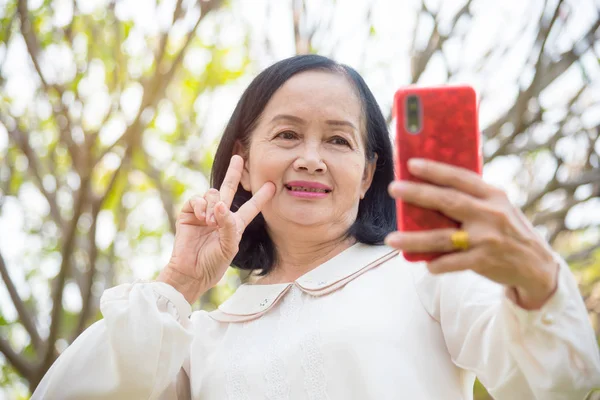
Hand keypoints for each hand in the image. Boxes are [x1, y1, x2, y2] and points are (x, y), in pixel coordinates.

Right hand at [158, 155, 274, 302]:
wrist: (191, 272)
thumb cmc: (213, 264)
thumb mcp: (228, 247)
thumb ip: (228, 225)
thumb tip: (220, 204)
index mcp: (235, 224)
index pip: (251, 207)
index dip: (261, 197)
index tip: (272, 185)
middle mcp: (221, 215)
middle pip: (229, 188)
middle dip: (234, 172)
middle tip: (238, 157)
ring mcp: (205, 213)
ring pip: (213, 194)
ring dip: (213, 204)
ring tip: (210, 222)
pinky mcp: (189, 213)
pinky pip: (197, 199)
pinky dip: (201, 205)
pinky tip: (202, 217)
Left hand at [385, 158, 558, 309]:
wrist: (536, 265)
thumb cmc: (507, 230)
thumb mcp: (498, 207)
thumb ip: (472, 198)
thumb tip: (429, 188)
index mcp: (493, 195)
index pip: (460, 177)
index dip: (435, 170)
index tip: (411, 164)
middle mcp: (490, 214)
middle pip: (448, 201)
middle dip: (418, 194)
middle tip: (393, 188)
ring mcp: (487, 238)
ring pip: (442, 237)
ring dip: (414, 239)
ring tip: (390, 239)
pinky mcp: (484, 261)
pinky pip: (452, 263)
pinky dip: (436, 264)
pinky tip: (424, 264)